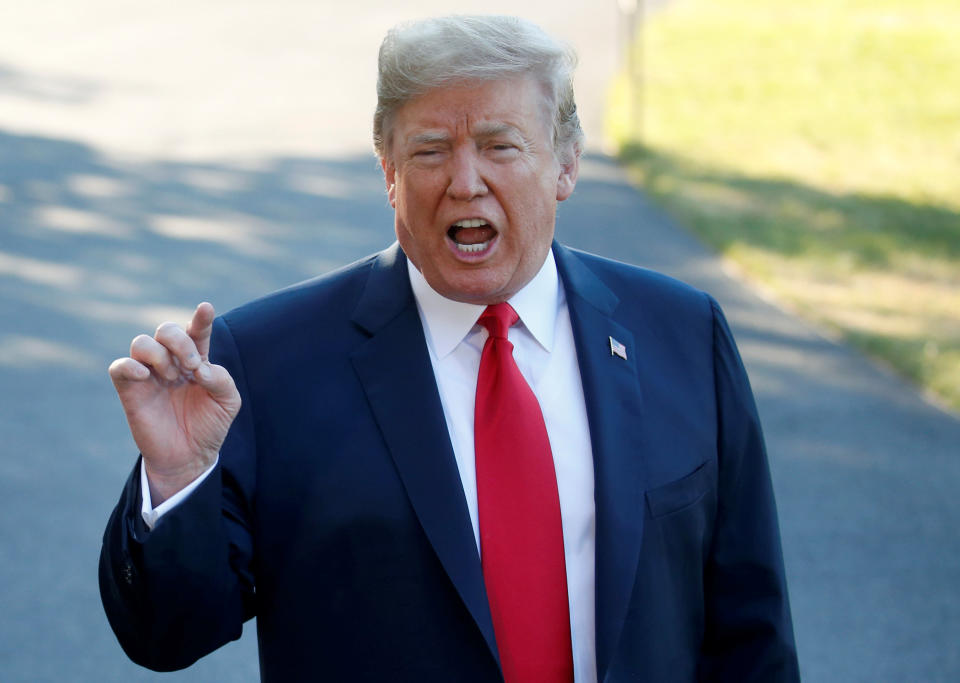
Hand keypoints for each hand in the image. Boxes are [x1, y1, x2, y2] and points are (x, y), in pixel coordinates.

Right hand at [109, 302, 240, 504]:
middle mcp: (171, 362)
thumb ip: (221, 379)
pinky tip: (146, 376)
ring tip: (172, 376)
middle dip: (180, 341)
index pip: (196, 331)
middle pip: (166, 329)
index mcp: (197, 360)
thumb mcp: (228, 402)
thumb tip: (199, 368)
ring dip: (159, 355)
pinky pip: (119, 366)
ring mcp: (149, 374)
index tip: (206, 308)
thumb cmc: (210, 425)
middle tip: (192, 365)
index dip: (201, 318)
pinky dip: (131, 366)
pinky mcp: (130, 390)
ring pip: (141, 342)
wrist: (190, 457)